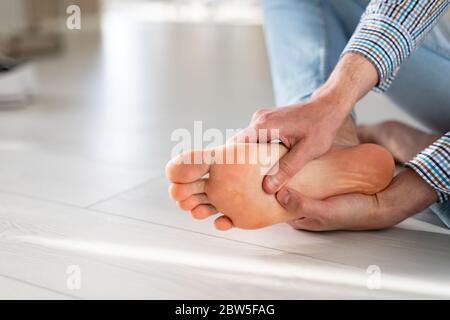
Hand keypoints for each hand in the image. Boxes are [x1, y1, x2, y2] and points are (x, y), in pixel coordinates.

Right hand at [233, 96, 349, 193]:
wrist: (329, 106)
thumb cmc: (321, 126)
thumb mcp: (307, 151)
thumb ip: (286, 169)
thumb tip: (268, 187)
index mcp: (264, 125)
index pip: (235, 144)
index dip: (229, 161)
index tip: (226, 178)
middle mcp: (259, 119)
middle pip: (240, 145)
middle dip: (239, 163)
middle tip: (240, 185)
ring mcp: (262, 119)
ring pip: (248, 143)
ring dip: (250, 158)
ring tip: (251, 179)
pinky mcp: (267, 121)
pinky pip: (256, 139)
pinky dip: (258, 152)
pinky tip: (264, 167)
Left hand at [276, 169, 437, 230]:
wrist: (381, 202)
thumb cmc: (355, 213)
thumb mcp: (325, 211)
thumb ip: (302, 205)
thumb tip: (280, 195)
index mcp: (301, 219)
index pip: (276, 207)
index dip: (267, 195)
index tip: (260, 180)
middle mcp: (305, 206)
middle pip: (285, 191)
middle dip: (277, 180)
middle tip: (269, 162)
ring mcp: (314, 194)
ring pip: (296, 182)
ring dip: (290, 171)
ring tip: (282, 155)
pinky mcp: (323, 184)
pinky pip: (309, 174)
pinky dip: (304, 166)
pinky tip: (300, 154)